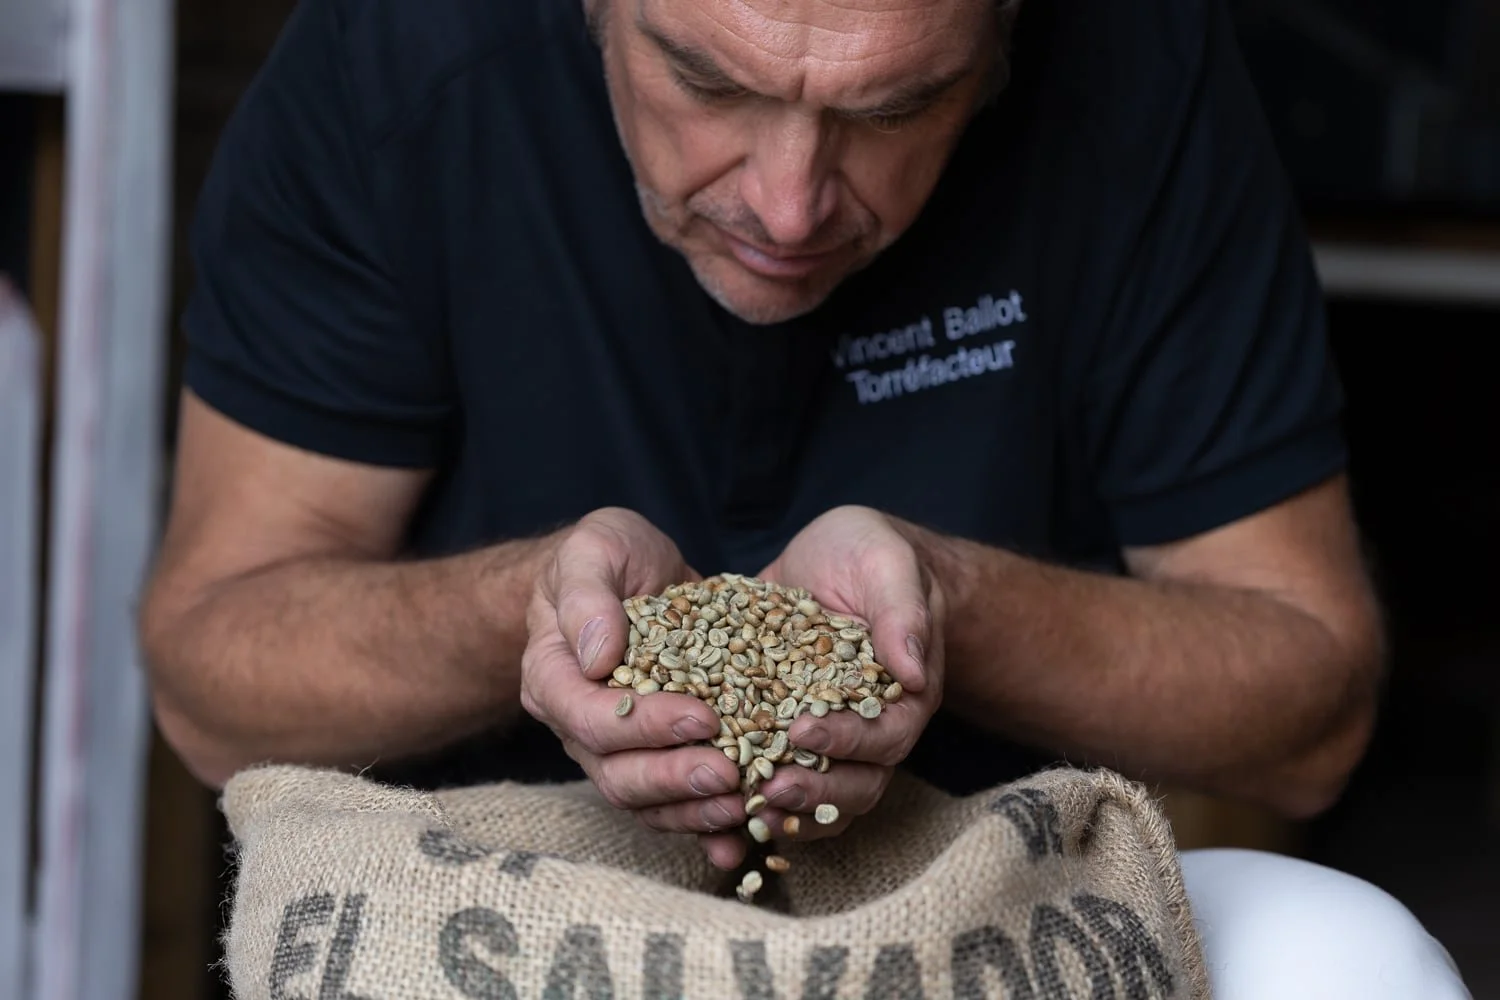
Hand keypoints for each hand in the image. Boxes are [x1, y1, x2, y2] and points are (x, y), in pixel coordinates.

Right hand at [519, 509, 748, 867]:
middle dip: (673, 779)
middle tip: (729, 773)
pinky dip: (706, 824)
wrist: (631, 573)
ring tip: (743, 805)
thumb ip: (589, 594)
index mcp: (552, 676)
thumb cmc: (608, 556)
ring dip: (692, 811)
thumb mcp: (596, 547)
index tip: (701, 716)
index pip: (587, 718)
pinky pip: (673, 805)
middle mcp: (578, 725)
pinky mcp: (656, 757)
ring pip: (645, 802)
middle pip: (616, 774)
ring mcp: (615, 749)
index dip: (643, 726)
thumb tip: (597, 654)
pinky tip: (744, 836)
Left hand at [752, 505, 943, 842]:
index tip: (804, 732)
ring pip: (822, 799)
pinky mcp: (784, 733)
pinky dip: (757, 806)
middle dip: (815, 793)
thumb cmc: (870, 554)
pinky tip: (721, 811)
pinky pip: (779, 782)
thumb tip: (915, 673)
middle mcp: (870, 727)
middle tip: (768, 788)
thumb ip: (902, 614)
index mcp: (902, 695)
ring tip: (745, 809)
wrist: (836, 556)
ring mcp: (828, 738)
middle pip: (857, 785)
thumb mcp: (885, 564)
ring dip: (787, 812)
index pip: (885, 737)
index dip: (847, 742)